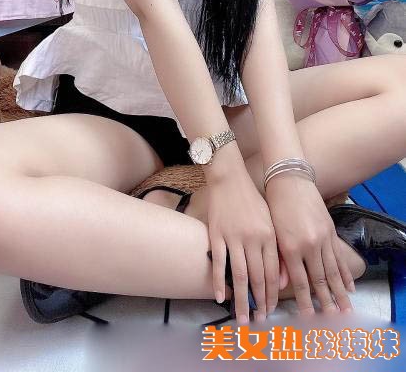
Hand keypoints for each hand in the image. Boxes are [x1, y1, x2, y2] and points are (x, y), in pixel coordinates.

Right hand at [206, 164, 279, 324]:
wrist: (230, 178)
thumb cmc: (252, 201)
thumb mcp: (270, 222)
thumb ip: (276, 250)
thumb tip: (281, 281)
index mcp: (270, 236)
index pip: (273, 273)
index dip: (272, 295)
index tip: (270, 311)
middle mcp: (254, 239)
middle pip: (258, 278)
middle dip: (259, 302)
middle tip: (258, 321)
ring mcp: (234, 237)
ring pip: (240, 275)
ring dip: (241, 299)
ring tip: (241, 317)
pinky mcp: (217, 234)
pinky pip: (219, 262)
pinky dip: (218, 281)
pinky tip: (218, 297)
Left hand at [266, 175, 354, 315]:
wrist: (289, 180)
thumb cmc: (274, 206)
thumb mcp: (271, 233)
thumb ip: (276, 261)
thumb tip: (280, 286)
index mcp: (291, 248)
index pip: (300, 282)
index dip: (304, 302)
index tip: (308, 318)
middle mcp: (310, 246)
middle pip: (320, 281)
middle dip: (326, 303)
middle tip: (333, 321)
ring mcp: (323, 238)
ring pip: (333, 272)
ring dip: (340, 293)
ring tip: (346, 310)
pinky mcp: (330, 231)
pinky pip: (339, 257)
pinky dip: (345, 272)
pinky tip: (350, 285)